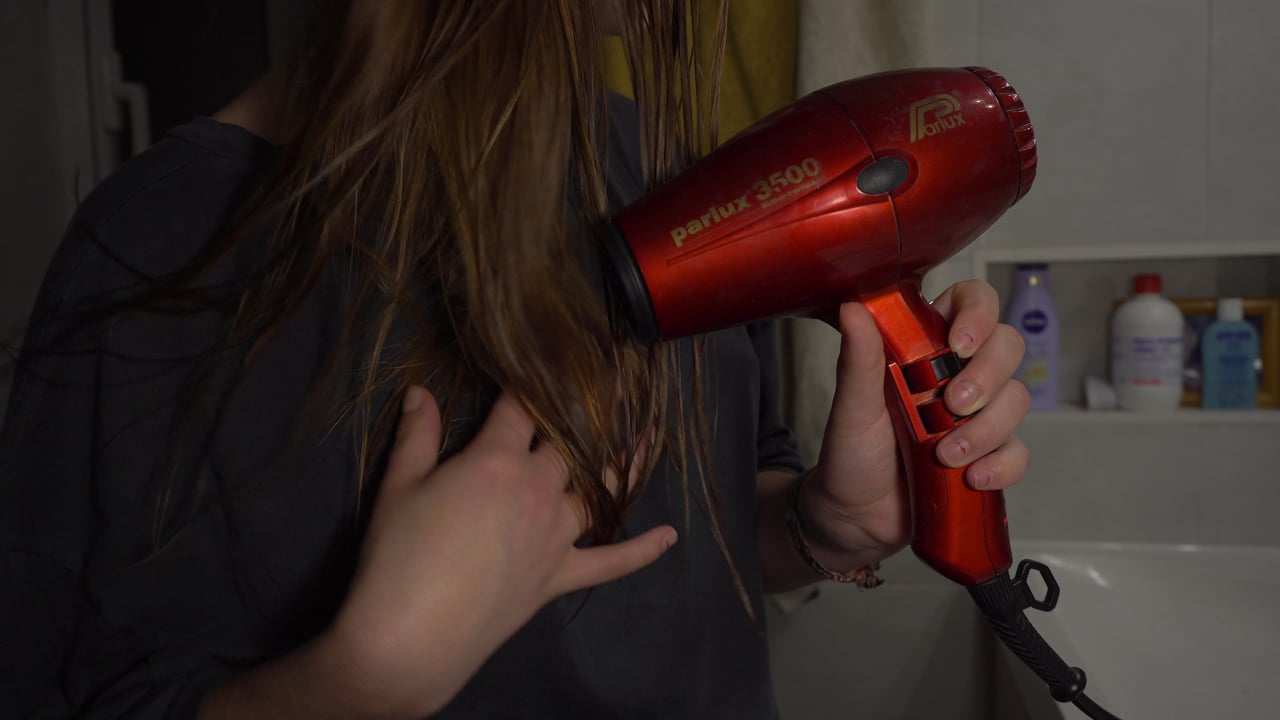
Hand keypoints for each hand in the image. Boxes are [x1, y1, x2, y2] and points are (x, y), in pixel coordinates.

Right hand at [324, 388, 675, 716]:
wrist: (411, 638)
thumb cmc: (397, 558)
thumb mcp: (398, 487)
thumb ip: (417, 436)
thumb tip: (421, 392)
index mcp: (496, 461)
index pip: (520, 409)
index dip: (528, 384)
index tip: (538, 365)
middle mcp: (536, 491)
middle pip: (567, 443)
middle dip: (582, 414)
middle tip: (603, 388)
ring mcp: (555, 536)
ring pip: (599, 490)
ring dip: (623, 464)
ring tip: (644, 438)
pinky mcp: (559, 576)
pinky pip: (611, 562)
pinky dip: (642, 550)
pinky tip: (668, 537)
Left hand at [802, 280, 1030, 565]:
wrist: (854, 519)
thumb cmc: (849, 457)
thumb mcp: (851, 409)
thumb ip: (857, 362)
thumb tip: (852, 310)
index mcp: (923, 349)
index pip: (970, 302)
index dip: (979, 313)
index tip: (960, 344)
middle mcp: (955, 374)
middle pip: (1007, 346)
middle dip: (987, 376)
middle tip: (952, 406)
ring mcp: (975, 415)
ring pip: (1016, 399)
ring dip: (987, 428)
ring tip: (945, 455)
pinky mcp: (987, 455)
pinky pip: (1018, 452)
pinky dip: (1001, 465)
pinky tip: (971, 478)